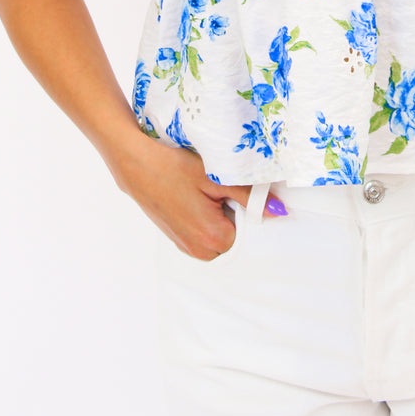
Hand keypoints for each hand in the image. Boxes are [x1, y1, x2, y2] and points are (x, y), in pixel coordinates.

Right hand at [115, 136, 285, 260]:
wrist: (136, 164)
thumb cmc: (174, 168)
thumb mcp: (216, 178)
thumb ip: (249, 197)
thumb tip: (278, 211)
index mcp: (213, 238)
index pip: (249, 232)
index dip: (246, 209)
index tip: (235, 192)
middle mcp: (198, 250)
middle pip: (234, 238)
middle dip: (233, 216)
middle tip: (218, 190)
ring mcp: (185, 246)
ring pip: (218, 237)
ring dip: (219, 218)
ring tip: (203, 193)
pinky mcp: (176, 239)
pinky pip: (202, 236)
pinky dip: (205, 220)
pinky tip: (193, 198)